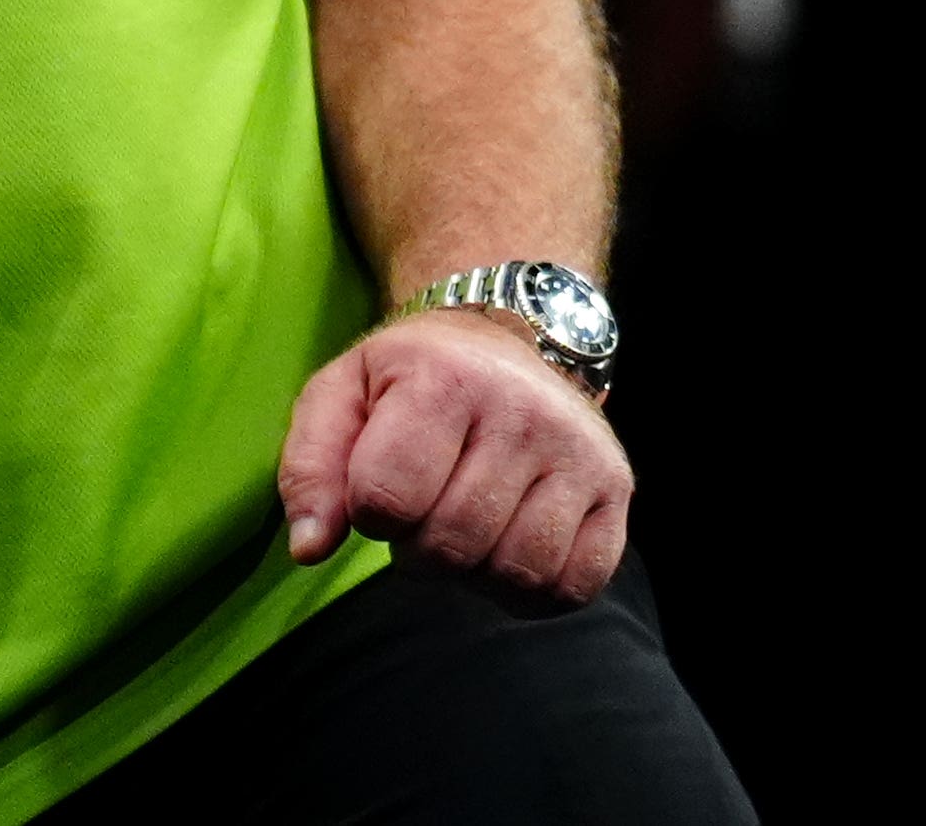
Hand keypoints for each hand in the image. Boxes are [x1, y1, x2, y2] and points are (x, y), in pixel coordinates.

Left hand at [277, 311, 632, 609]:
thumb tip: (309, 548)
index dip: (368, 513)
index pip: (387, 498)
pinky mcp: (616, 488)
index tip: (377, 488)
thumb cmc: (410, 378)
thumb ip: (309, 468)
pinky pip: (574, 587)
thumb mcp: (341, 394)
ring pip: (517, 573)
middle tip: (421, 511)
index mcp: (444, 380)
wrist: (507, 334)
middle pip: (451, 545)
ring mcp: (578, 451)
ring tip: (463, 527)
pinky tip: (507, 548)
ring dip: (474, 574)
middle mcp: (522, 411)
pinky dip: (531, 592)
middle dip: (417, 549)